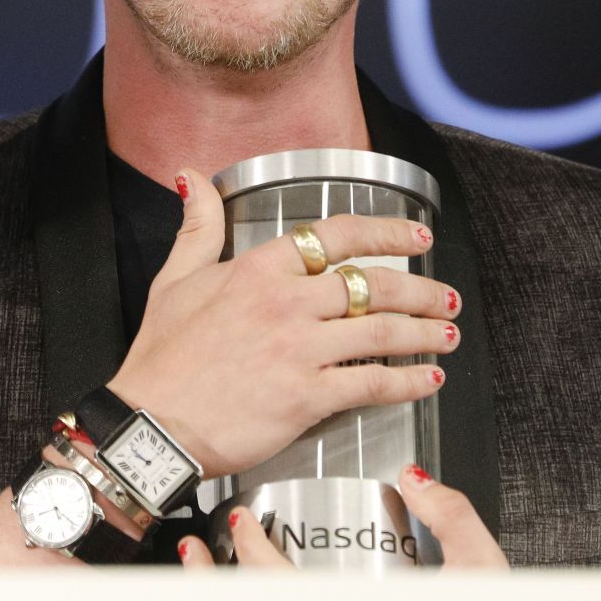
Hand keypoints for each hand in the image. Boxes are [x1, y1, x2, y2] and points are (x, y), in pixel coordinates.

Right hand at [107, 168, 460, 478]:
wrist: (152, 425)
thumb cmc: (162, 358)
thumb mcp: (173, 279)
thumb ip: (197, 226)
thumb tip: (192, 176)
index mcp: (259, 268)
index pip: (338, 235)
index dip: (387, 232)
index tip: (417, 236)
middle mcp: (286, 302)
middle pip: (375, 284)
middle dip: (422, 290)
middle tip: (445, 297)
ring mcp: (299, 350)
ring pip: (383, 332)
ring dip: (426, 333)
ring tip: (448, 335)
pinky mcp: (306, 397)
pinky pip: (372, 384)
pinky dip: (409, 382)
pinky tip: (428, 381)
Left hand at [176, 466, 508, 569]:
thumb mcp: (481, 568)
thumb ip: (453, 520)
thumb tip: (417, 477)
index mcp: (352, 599)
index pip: (281, 584)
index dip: (252, 552)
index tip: (243, 521)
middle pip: (253, 598)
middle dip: (213, 575)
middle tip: (200, 540)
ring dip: (212, 588)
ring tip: (194, 559)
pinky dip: (229, 591)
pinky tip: (219, 574)